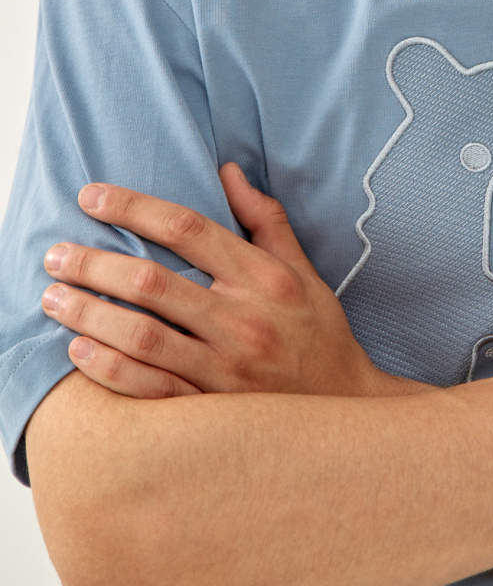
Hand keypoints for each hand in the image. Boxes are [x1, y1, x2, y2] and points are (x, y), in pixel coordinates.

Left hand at [40, 164, 418, 400]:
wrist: (346, 413)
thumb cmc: (320, 335)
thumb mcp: (303, 271)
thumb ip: (265, 220)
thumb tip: (228, 172)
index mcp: (263, 279)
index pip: (189, 229)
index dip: (135, 207)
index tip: (93, 196)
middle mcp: (243, 321)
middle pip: (152, 283)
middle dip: (94, 264)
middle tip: (55, 254)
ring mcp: (225, 369)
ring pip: (141, 336)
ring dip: (88, 313)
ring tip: (53, 298)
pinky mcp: (212, 411)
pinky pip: (148, 389)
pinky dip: (109, 369)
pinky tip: (79, 350)